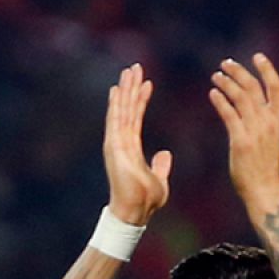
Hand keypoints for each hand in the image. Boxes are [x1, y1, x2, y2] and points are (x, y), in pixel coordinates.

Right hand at [103, 64, 171, 225]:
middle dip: (131, 88)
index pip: (136, 118)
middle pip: (126, 109)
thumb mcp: (159, 179)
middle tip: (135, 68)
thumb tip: (165, 154)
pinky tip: (118, 88)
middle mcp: (120, 143)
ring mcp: (116, 143)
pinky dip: (116, 104)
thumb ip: (161, 165)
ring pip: (121, 110)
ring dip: (125, 90)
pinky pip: (116, 120)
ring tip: (129, 71)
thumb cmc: (145, 200)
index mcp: (131, 148)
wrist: (135, 211)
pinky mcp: (114, 146)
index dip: (141, 100)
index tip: (146, 83)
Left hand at [210, 53, 278, 205]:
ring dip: (227, 83)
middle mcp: (269, 120)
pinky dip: (221, 101)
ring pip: (241, 98)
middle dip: (240, 72)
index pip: (276, 86)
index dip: (267, 69)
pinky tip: (213, 93)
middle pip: (255, 87)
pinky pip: (229, 114)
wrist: (264, 187)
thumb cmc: (268, 164)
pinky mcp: (241, 140)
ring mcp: (256, 130)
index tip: (257, 56)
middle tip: (226, 63)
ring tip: (215, 76)